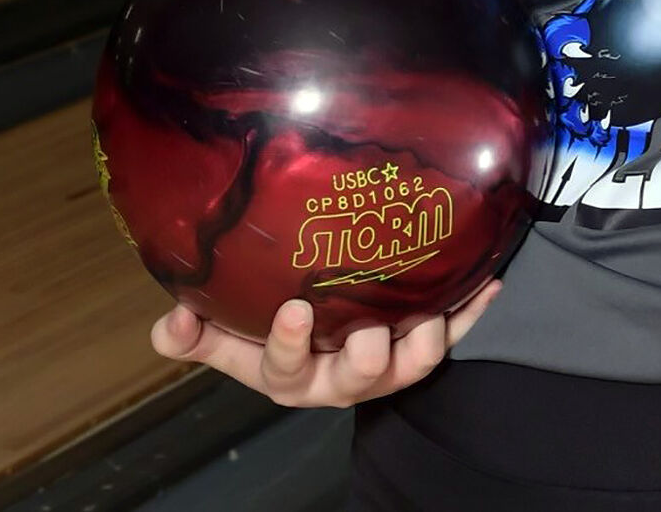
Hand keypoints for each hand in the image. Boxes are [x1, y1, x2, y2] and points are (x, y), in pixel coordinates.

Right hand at [150, 281, 501, 408]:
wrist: (320, 339)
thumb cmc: (273, 334)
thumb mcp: (228, 338)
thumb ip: (194, 332)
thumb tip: (171, 320)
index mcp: (292, 374)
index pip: (285, 371)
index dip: (289, 346)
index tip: (295, 311)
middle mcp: (342, 376)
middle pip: (358, 377)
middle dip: (366, 356)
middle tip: (369, 330)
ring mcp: (387, 364)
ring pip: (411, 363)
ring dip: (425, 339)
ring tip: (432, 310)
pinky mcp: (422, 345)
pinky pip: (455, 333)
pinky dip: (472, 312)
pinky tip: (490, 283)